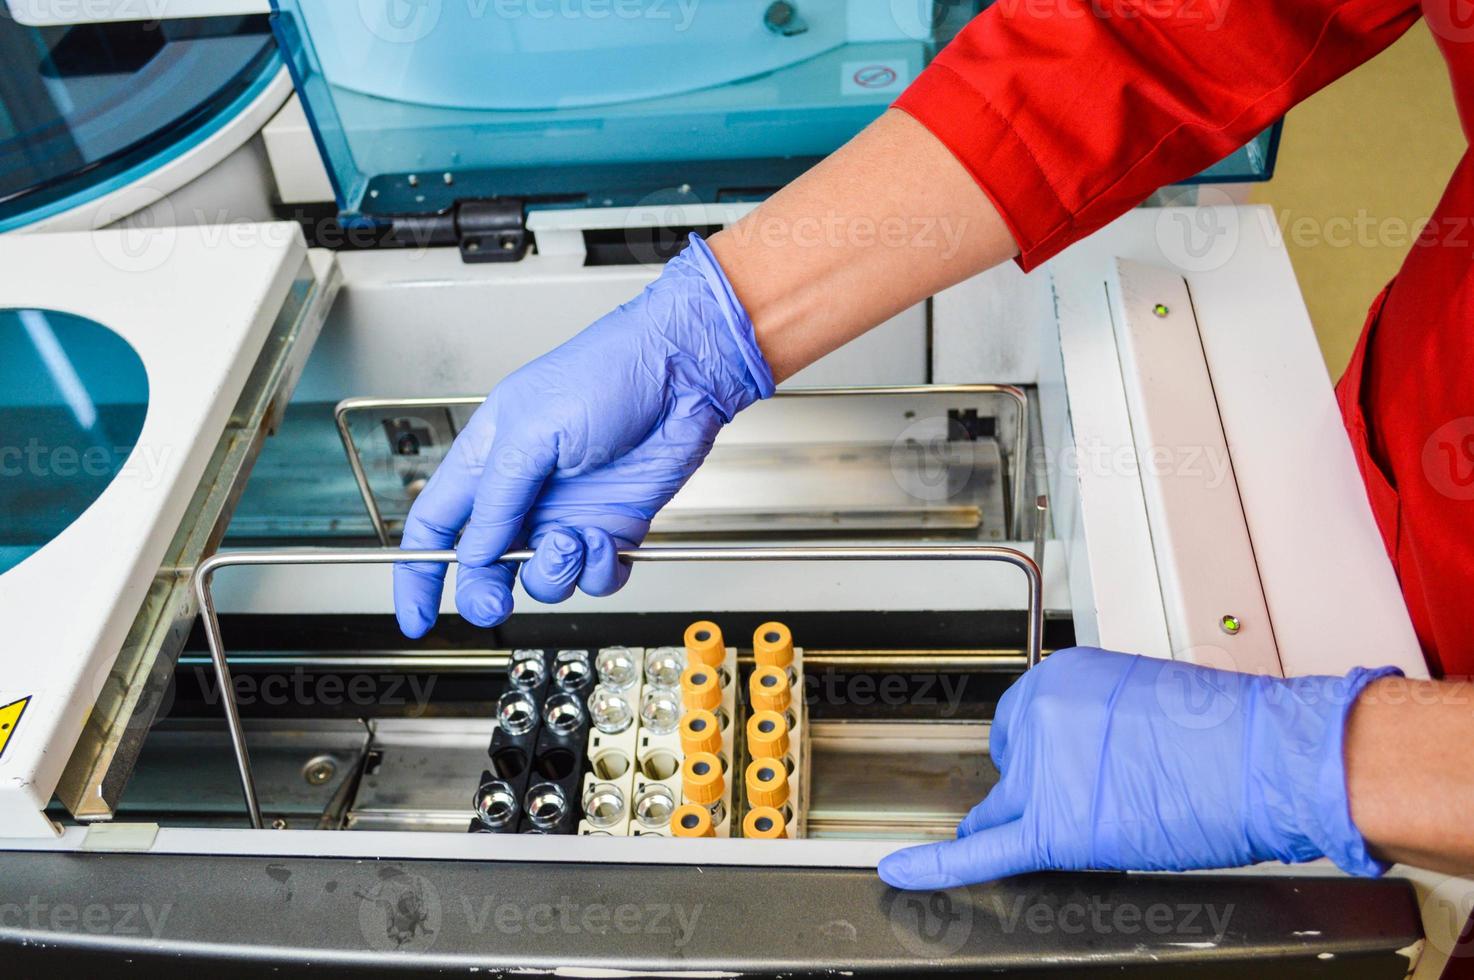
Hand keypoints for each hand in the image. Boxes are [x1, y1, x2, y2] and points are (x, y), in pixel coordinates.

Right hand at [392, 234, 772, 636]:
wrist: (682, 373)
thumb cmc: (608, 371)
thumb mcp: (533, 429)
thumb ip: (498, 495)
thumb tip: (474, 551)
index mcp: (487, 461)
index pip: (434, 525)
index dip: (417, 573)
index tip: (414, 616)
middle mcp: (523, 494)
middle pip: (482, 565)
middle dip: (483, 592)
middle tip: (493, 603)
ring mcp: (568, 514)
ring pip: (541, 578)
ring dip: (552, 573)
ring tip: (572, 540)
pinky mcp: (614, 528)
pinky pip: (594, 576)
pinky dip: (598, 572)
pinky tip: (606, 543)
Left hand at [878, 647, 1400, 888]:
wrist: (1266, 761)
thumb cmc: (1225, 734)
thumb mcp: (1142, 696)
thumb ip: (1091, 721)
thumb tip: (1080, 755)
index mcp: (1057, 679)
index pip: (1018, 726)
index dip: (1045, 755)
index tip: (1064, 764)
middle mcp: (1039, 719)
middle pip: (1010, 768)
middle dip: (1042, 786)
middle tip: (1102, 791)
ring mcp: (1043, 773)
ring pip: (1005, 810)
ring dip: (1028, 820)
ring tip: (1086, 821)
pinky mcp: (1054, 825)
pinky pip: (984, 850)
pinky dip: (939, 865)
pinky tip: (904, 870)